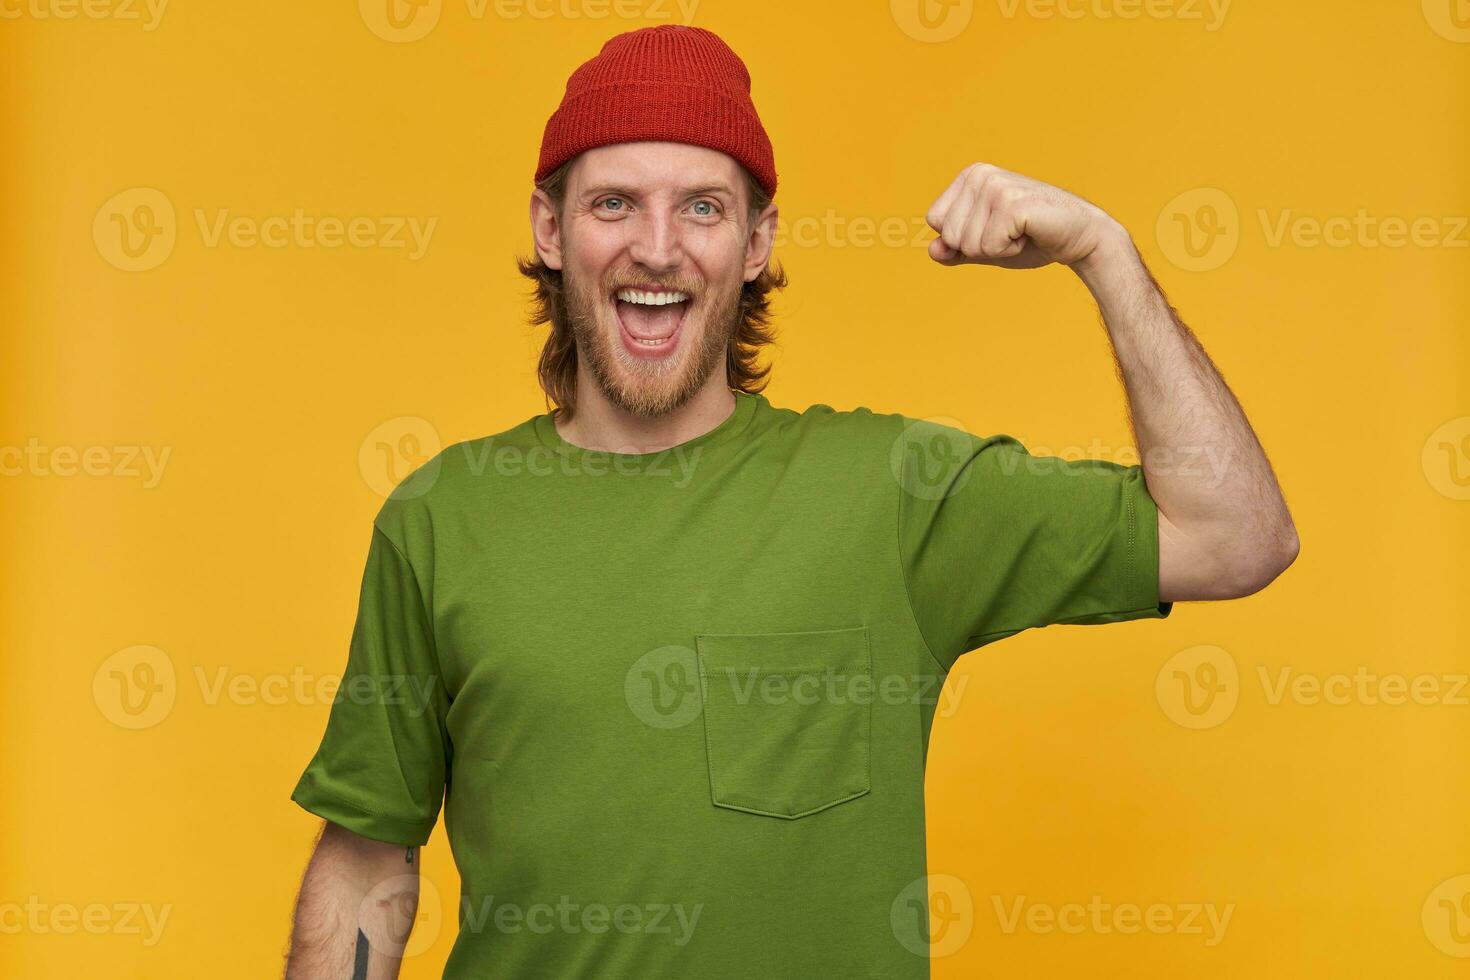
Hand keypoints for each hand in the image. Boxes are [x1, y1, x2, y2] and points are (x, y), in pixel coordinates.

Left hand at [924, 163, 1126, 271]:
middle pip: (949, 236)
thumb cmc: (1032, 239)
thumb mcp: (985, 247)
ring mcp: (995, 186)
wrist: (1079, 236)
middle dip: (980, 247)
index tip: (995, 229)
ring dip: (997, 249)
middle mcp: (979, 175)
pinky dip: (1010, 251)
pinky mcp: (1011, 204)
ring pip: (968, 244)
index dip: (963, 239)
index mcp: (969, 177)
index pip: (935, 222)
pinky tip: (1029, 234)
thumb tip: (933, 250)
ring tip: (1021, 232)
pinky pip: (989, 247)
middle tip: (1011, 232)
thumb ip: (956, 250)